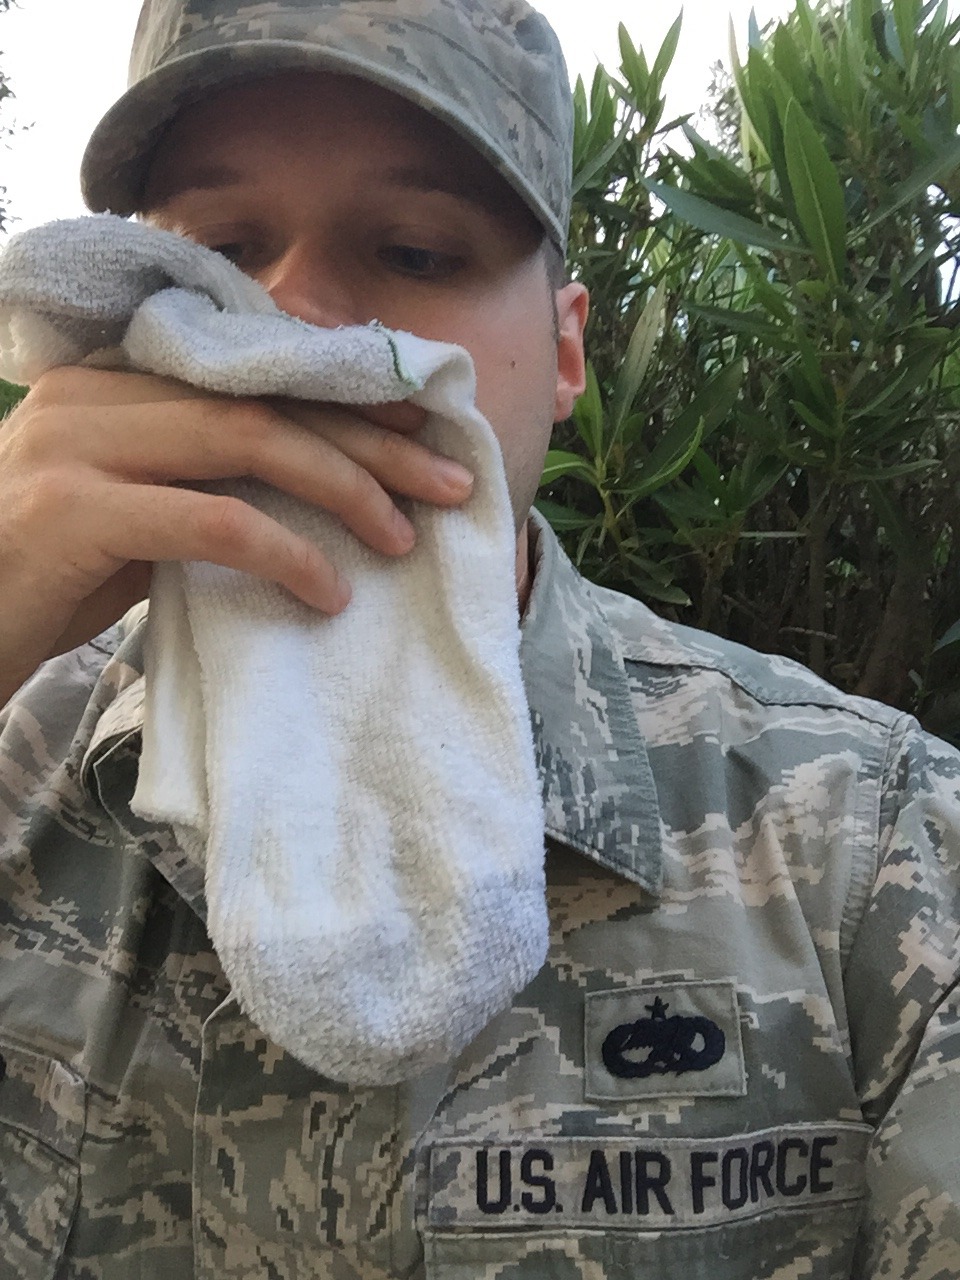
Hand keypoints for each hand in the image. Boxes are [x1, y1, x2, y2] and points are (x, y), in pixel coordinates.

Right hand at [0, 365, 472, 701]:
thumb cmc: (41, 577)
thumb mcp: (132, 516)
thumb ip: (200, 481)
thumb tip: (311, 492)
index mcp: (115, 381)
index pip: (254, 374)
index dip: (347, 396)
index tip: (424, 428)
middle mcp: (97, 392)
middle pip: (265, 399)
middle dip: (371, 441)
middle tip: (450, 483)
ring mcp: (79, 444)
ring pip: (247, 442)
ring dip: (344, 489)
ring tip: (405, 536)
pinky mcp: (73, 509)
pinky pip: (210, 521)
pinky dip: (284, 553)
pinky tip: (329, 591)